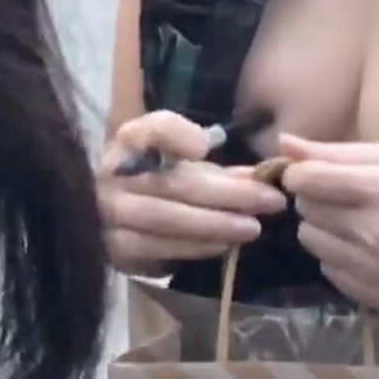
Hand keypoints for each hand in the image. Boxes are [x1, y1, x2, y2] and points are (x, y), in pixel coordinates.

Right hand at [97, 111, 286, 273]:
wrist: (117, 216)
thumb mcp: (184, 163)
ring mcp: (109, 212)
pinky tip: (222, 245)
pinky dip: (194, 247)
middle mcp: (113, 173)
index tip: (206, 147)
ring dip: (214, 225)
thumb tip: (256, 177)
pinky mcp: (114, 248)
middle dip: (227, 194)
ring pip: (166, 219)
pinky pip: (158, 249)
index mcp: (132, 139)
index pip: (154, 129)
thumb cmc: (159, 180)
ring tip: (251, 228)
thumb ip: (217, 168)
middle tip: (269, 201)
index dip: (179, 136)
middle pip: (174, 183)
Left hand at [280, 135, 378, 313]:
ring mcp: (372, 270)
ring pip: (312, 242)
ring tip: (357, 224)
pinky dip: (340, 258)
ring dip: (325, 229)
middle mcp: (371, 233)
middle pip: (306, 211)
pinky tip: (368, 250)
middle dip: (316, 199)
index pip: (307, 181)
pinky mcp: (374, 297)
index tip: (311, 174)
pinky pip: (329, 271)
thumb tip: (284, 144)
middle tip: (346, 198)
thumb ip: (338, 152)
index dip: (300, 174)